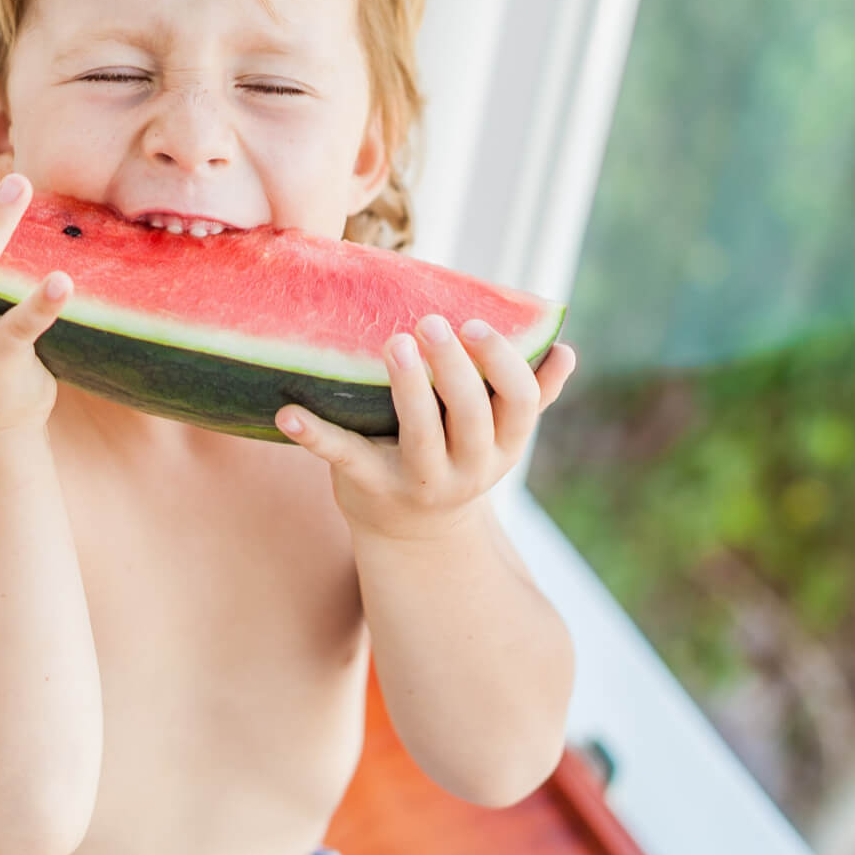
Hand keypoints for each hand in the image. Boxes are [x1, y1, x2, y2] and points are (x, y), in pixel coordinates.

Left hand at [276, 315, 577, 543]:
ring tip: (395, 343)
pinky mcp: (368, 488)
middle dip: (454, 368)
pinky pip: (344, 458)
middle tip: (431, 322)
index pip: (519, 404)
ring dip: (409, 389)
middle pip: (470, 416)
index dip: (503, 365)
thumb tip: (567, 350)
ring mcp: (419, 482)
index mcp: (502, 445)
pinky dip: (314, 435)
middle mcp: (468, 469)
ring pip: (420, 436)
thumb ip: (530, 394)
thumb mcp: (495, 434)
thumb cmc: (455, 456)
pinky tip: (287, 413)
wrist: (412, 532)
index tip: (476, 324)